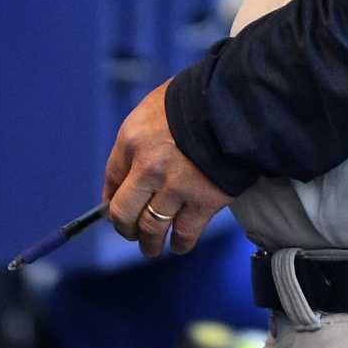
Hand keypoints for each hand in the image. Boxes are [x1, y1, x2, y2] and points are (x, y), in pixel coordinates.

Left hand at [102, 82, 232, 257]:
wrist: (236, 103)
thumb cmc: (197, 99)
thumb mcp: (156, 108)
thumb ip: (142, 138)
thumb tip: (134, 167)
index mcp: (133, 139)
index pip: (111, 179)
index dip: (111, 199)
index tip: (115, 208)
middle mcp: (148, 167)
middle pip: (124, 213)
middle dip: (126, 229)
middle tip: (131, 234)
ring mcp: (175, 187)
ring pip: (152, 229)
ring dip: (150, 244)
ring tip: (152, 248)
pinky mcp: (203, 202)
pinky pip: (185, 234)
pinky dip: (180, 243)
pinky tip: (179, 244)